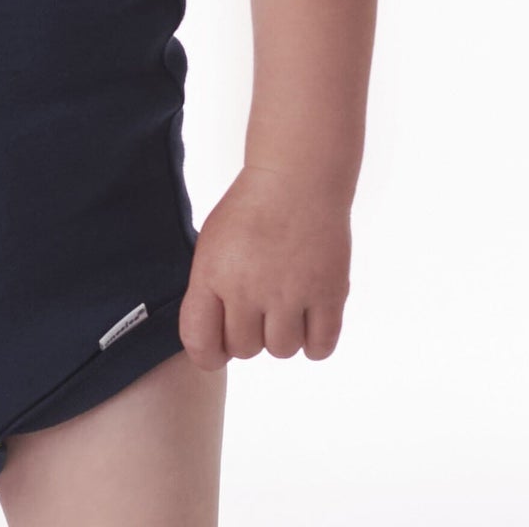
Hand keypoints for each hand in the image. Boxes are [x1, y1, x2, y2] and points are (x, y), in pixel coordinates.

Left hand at [178, 165, 350, 367]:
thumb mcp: (212, 244)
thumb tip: (213, 341)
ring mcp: (290, 293)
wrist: (297, 177)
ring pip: (282, 350)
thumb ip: (208, 292)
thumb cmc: (250, 209)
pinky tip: (309, 314)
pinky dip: (314, 340)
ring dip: (283, 334)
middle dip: (250, 333)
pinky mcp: (328, 294)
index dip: (209, 351)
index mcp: (212, 274)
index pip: (200, 343)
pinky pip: (319, 348)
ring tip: (285, 302)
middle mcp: (248, 288)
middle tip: (259, 304)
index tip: (219, 343)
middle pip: (245, 350)